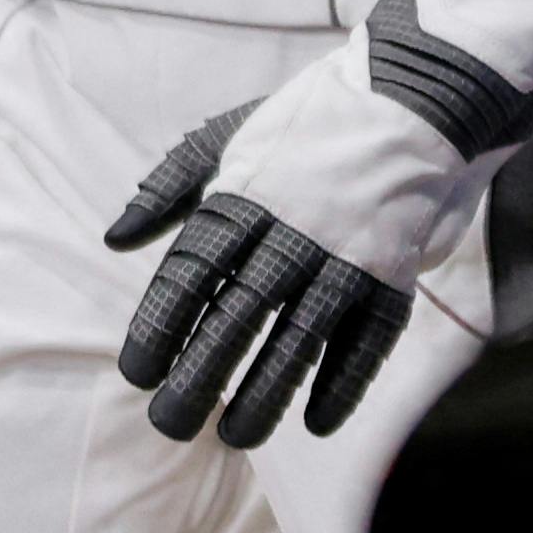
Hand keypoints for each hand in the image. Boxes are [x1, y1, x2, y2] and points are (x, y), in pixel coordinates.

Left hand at [99, 108, 418, 450]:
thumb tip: (115, 238)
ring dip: (266, 393)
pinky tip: (316, 423)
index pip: (192, 271)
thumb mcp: (232, 136)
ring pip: (301, 337)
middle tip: (170, 423)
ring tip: (234, 436)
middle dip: (200, 374)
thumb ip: (171, 186)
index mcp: (245, 194)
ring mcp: (348, 253)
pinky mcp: (395, 274)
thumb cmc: (311, 125)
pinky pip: (368, 341)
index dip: (161, 326)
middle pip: (238, 314)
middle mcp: (294, 228)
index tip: (136, 372)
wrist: (417, 96)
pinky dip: (343, 385)